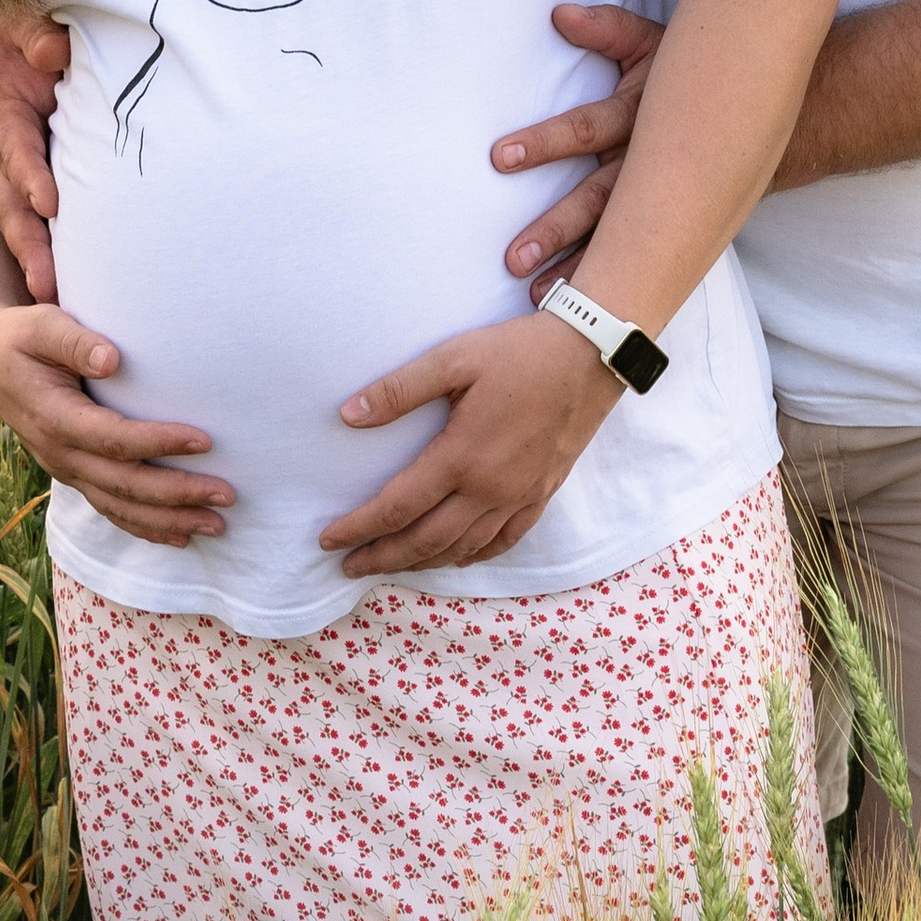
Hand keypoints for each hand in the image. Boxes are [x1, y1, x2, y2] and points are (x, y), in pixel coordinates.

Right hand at [0, 9, 70, 302]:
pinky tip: (72, 289)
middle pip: (11, 205)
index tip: (50, 203)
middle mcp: (2, 154)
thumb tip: (54, 48)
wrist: (22, 43)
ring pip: (22, 224)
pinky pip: (42, 224)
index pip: (15, 150)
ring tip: (54, 299)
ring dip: (37, 260)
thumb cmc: (28, 33)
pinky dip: (53, 254)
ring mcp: (16, 175)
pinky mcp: (36, 186)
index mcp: (1, 116)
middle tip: (46, 282)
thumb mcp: (26, 23)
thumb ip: (38, 34)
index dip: (30, 176)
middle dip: (28, 244)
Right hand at [0, 299, 233, 549]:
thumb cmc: (22, 336)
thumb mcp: (41, 326)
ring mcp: (65, 469)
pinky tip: (179, 538)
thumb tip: (112, 359)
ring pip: (120, 506)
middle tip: (227, 495)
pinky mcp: (74, 473)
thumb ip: (75, 341)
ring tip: (217, 526)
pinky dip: (144, 527)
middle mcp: (59, 453)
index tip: (205, 440)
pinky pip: (110, 509)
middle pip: (124, 484)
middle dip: (177, 495)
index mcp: (54, 418)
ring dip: (169, 521)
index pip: (113, 438)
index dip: (158, 443)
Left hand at [319, 316, 618, 576]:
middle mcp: (489, 488)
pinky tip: (456, 558)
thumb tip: (348, 416)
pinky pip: (503, 541)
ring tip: (390, 566)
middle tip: (348, 567)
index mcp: (461, 457)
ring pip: (462, 548)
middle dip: (382, 558)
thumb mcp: (454, 358)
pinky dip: (473, 556)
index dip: (359, 528)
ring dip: (421, 563)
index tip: (328, 541)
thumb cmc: (520, 353)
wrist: (592, 356)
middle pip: (425, 541)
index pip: (397, 507)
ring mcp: (519, 496)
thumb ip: (399, 390)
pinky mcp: (542, 494)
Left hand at [490, 3, 664, 292]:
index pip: (586, 129)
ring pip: (621, 236)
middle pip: (600, 198)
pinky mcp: (679, 219)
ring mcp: (667, 195)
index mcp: (640, 113)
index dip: (545, 142)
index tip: (500, 158)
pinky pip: (645, 256)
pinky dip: (618, 281)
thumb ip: (607, 28)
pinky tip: (587, 306)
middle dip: (557, 227)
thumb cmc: (693, 70)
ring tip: (539, 296)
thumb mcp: (654, 41)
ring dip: (581, 266)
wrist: (768, 107)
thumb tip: (560, 15)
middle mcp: (652, 160)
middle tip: (513, 258)